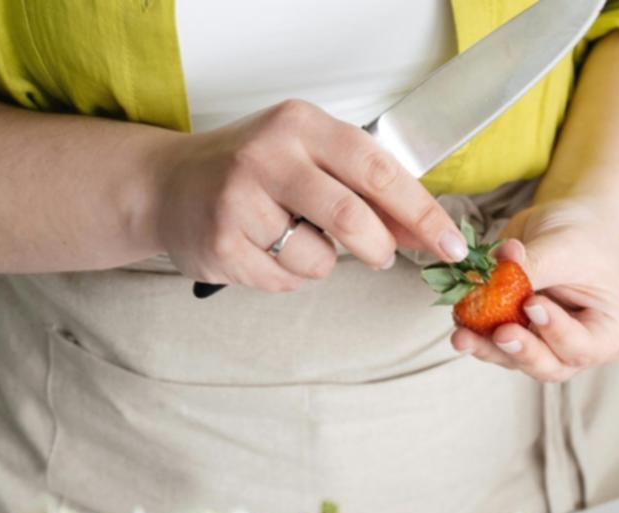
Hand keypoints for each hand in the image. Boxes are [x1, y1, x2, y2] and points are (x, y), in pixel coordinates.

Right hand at [152, 100, 467, 290]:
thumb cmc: (252, 171)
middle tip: (379, 253)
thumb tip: (429, 231)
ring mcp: (240, 201)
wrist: (166, 185)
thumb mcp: (311, 159)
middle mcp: (269, 155)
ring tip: (293, 239)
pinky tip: (262, 250)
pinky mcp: (223, 244)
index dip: (422, 212)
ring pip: (320, 259)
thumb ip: (369, 190)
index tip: (451, 243)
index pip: (379, 170)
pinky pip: (285, 280)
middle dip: (379, 248)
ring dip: (322, 262)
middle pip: (353, 219)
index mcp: (302, 125)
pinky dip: (288, 275)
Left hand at [451, 200, 618, 382]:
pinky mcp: (514, 333)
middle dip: (521, 351)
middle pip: (547, 366)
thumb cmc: (582, 235)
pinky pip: (492, 342)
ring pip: (514, 359)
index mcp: (605, 333)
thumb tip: (491, 278)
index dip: (556, 332)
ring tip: (464, 334)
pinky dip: (475, 333)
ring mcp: (541, 344)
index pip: (580, 346)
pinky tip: (459, 322)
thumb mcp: (564, 247)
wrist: (568, 221)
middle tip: (501, 333)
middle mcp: (574, 348)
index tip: (533, 304)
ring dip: (487, 348)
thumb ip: (533, 268)